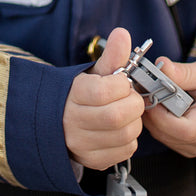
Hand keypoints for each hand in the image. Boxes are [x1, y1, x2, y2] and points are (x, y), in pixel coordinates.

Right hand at [63, 27, 143, 170]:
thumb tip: (122, 34)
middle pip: (117, 116)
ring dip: (134, 121)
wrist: (60, 121)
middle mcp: (73, 122)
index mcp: (72, 95)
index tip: (121, 82)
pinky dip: (131, 138)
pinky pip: (125, 150)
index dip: (121, 85)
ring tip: (126, 112)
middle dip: (133, 104)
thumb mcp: (95, 73)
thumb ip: (112, 56)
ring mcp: (82, 145)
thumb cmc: (82, 95)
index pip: (104, 92)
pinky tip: (121, 129)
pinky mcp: (93, 160)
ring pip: (125, 135)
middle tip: (129, 98)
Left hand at [142, 57, 195, 158]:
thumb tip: (161, 66)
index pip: (184, 130)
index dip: (161, 116)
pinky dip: (159, 124)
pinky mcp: (192, 148)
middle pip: (170, 135)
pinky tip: (161, 107)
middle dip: (153, 113)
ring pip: (164, 138)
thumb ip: (184, 72)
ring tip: (154, 96)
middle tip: (145, 91)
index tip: (149, 96)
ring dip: (153, 118)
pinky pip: (167, 139)